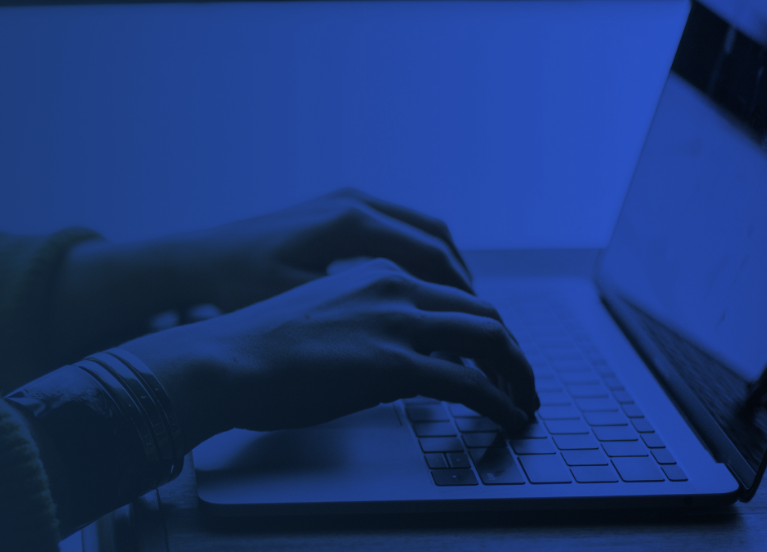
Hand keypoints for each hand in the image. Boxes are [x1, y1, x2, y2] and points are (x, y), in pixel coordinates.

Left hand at [49, 188, 471, 363]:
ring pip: (418, 228)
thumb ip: (360, 313)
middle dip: (459, 277)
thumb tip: (413, 335)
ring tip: (455, 304)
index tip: (476, 322)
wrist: (198, 262)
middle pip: (432, 235)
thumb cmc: (240, 286)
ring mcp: (345, 201)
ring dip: (441, 264)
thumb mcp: (299, 304)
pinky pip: (396, 228)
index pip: (429, 253)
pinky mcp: (336, 210)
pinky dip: (416, 255)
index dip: (459, 290)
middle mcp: (354, 202)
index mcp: (350, 222)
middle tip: (476, 316)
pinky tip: (417, 286)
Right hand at [123, 259, 538, 450]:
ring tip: (525, 397)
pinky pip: (468, 383)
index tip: (495, 353)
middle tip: (521, 377)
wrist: (224, 357)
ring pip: (487, 338)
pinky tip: (508, 416)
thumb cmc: (261, 345)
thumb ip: (370, 325)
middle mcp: (396, 288)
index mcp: (380, 274)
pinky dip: (498, 401)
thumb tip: (399, 358)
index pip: (454, 295)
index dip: (484, 325)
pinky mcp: (392, 364)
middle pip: (482, 311)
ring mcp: (396, 323)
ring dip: (516, 371)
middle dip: (511, 348)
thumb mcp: (325, 316)